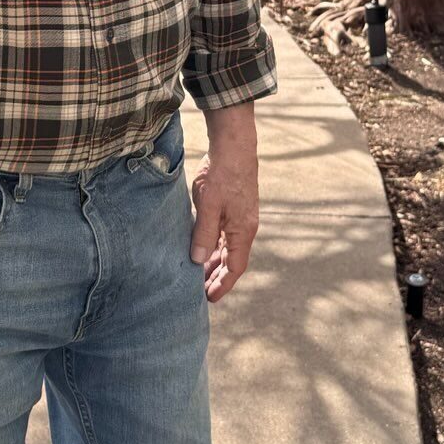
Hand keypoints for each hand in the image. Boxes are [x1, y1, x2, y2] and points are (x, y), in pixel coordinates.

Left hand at [189, 104, 258, 302]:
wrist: (234, 145)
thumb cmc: (222, 174)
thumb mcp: (209, 206)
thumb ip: (203, 234)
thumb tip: (198, 261)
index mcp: (243, 231)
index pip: (235, 268)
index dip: (223, 285)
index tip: (210, 299)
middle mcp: (245, 227)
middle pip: (232, 260)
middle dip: (217, 277)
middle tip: (199, 291)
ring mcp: (241, 217)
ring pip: (227, 247)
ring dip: (214, 261)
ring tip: (197, 273)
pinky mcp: (234, 207)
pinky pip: (224, 234)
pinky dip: (214, 245)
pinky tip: (201, 247)